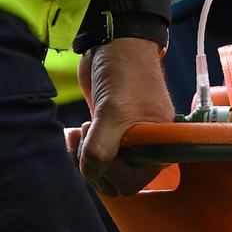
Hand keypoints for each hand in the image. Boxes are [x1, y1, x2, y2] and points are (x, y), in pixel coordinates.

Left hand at [75, 38, 173, 195]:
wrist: (116, 47)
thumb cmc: (126, 75)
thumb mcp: (114, 113)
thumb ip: (102, 149)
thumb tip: (91, 174)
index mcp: (158, 149)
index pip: (129, 183)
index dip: (108, 172)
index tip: (98, 146)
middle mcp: (145, 149)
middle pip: (112, 181)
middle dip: (92, 164)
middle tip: (88, 134)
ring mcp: (126, 142)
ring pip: (99, 170)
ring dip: (81, 156)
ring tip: (80, 131)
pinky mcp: (110, 134)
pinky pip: (92, 156)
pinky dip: (78, 148)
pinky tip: (73, 133)